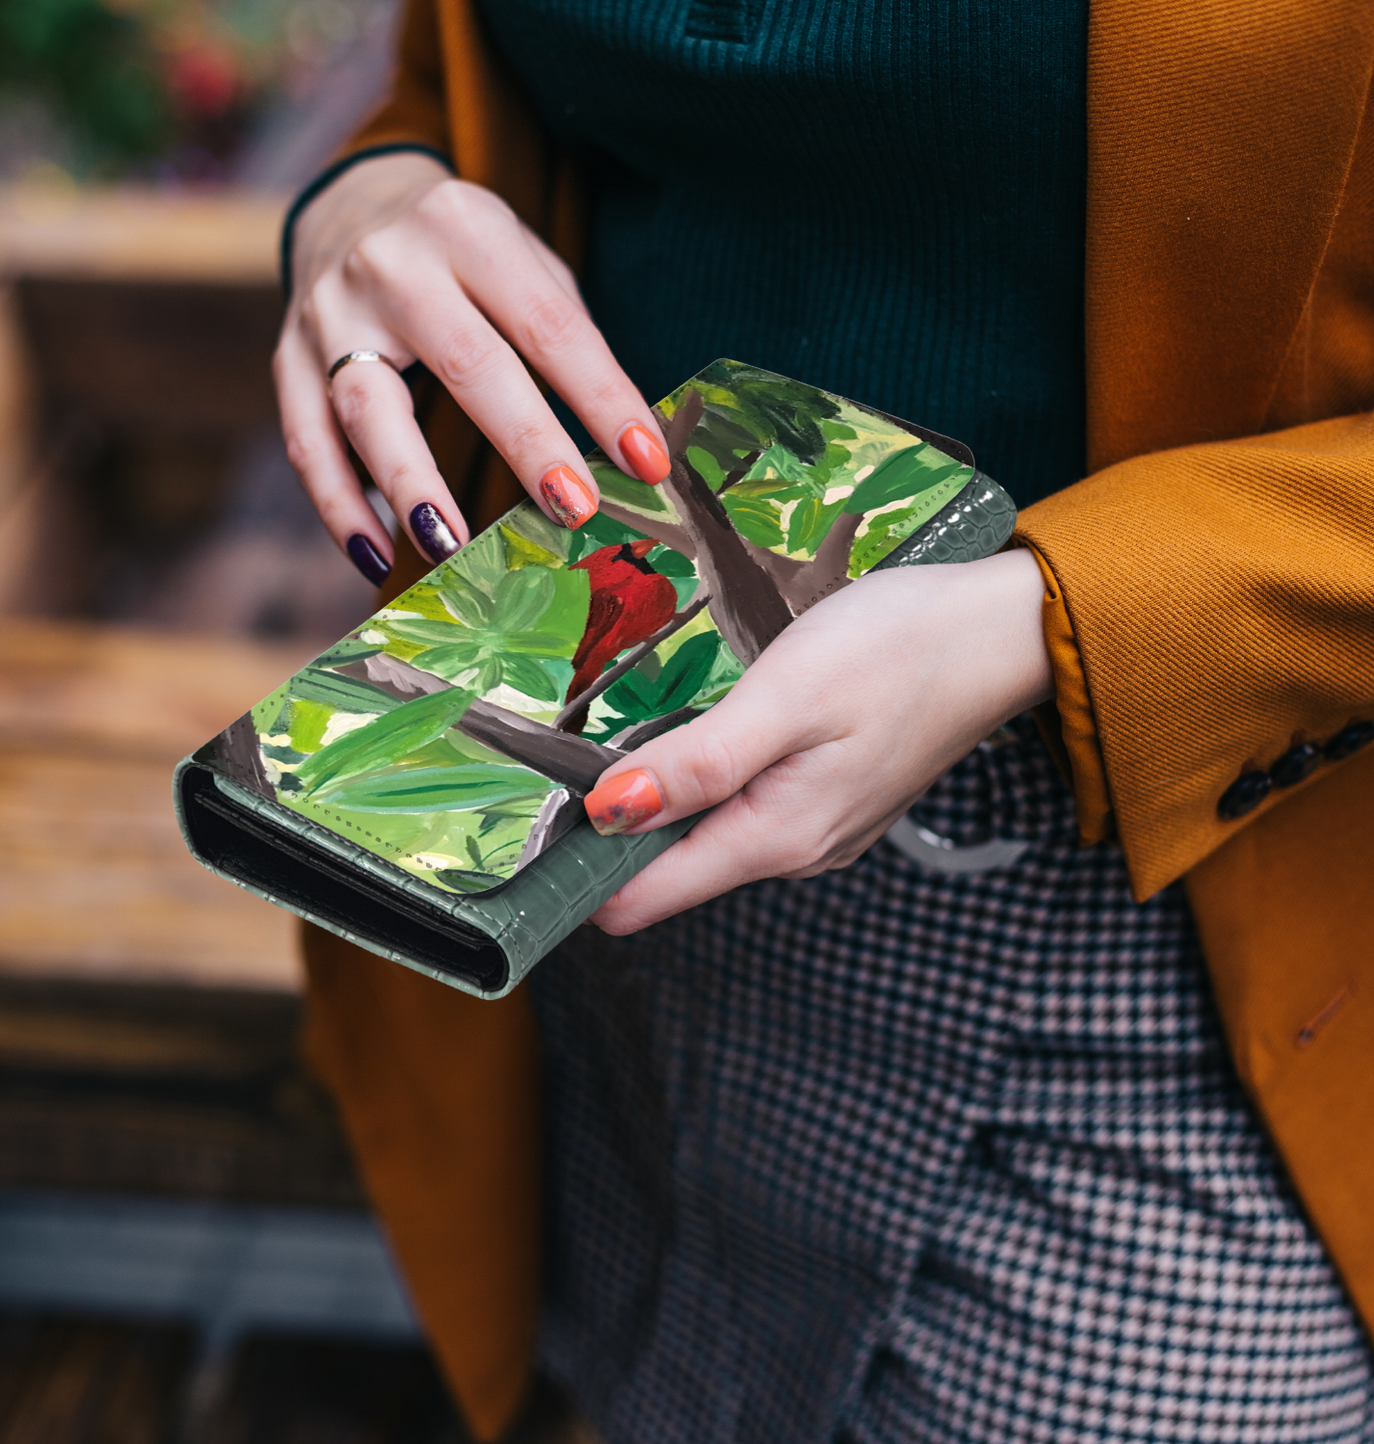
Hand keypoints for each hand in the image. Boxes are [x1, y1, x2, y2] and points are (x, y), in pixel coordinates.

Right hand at [274, 152, 670, 578]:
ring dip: (411, 485)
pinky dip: (339, 506)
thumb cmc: (465, 258)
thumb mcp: (524, 263)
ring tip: (453, 547)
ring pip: (368, 409)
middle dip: (526, 443)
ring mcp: (329, 312)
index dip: (601, 396)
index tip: (648, 463)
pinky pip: (307, 442)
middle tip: (574, 509)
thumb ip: (565, 340)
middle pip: (466, 363)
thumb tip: (627, 449)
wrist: (351, 205)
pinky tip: (377, 556)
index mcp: (468, 229)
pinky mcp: (286, 358)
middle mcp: (392, 264)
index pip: (548, 323)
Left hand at [584, 548, 1054, 932]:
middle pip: (668, 866)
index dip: (581, 872)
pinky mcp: (829, 799)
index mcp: (775, 838)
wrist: (1000, 633)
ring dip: (663, 795)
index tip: (531, 825)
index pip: (644, 899)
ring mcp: (815, 829)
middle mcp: (793, 852)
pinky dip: (709, 778)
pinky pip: (744, 807)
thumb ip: (697, 764)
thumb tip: (610, 815)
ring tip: (630, 732)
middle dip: (615, 826)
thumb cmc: (900, 651)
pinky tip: (708, 729)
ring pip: (705, 833)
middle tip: (564, 756)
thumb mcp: (786, 698)